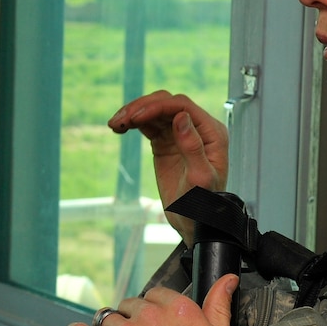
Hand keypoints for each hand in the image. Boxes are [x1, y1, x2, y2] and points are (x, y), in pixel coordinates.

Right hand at [108, 91, 229, 242]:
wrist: (193, 221)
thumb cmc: (202, 204)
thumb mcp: (199, 178)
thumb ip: (192, 147)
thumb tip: (181, 117)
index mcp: (211, 132)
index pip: (182, 107)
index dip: (157, 107)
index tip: (135, 117)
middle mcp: (198, 128)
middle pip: (167, 103)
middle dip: (142, 107)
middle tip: (120, 121)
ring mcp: (181, 133)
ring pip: (155, 111)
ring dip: (134, 113)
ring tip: (115, 124)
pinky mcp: (166, 142)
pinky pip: (149, 124)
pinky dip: (133, 123)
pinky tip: (119, 128)